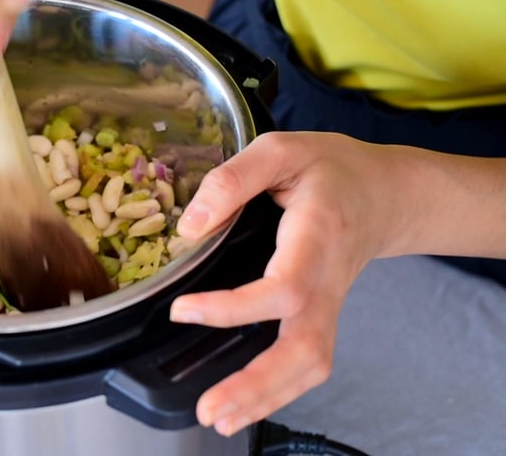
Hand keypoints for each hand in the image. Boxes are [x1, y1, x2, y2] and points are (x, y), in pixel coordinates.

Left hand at [171, 132, 410, 435]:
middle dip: (259, 385)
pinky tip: (242, 405)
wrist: (384, 192)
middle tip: (210, 409)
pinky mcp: (322, 317)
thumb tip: (189, 226)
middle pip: (305, 350)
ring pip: (309, 366)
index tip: (184, 310)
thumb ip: (233, 179)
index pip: (283, 288)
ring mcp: (329, 305)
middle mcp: (327, 282)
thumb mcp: (281, 149)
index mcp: (317, 238)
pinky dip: (276, 391)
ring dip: (266, 399)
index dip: (235, 307)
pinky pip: (306, 363)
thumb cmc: (330, 169)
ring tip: (218, 418)